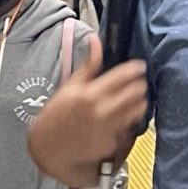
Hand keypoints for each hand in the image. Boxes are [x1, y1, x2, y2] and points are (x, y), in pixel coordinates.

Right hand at [25, 40, 148, 188]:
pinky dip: (127, 121)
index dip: (135, 69)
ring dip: (138, 102)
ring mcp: (108, 129)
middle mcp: (101, 111)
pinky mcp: (112, 143)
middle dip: (139, 85)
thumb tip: (95, 40)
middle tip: (136, 83)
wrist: (48, 148)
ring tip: (131, 99)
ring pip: (138, 110)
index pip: (123, 76)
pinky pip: (128, 127)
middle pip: (136, 92)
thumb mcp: (69, 87)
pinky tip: (119, 119)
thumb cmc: (56, 115)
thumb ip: (88, 65)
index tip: (139, 67)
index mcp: (89, 94)